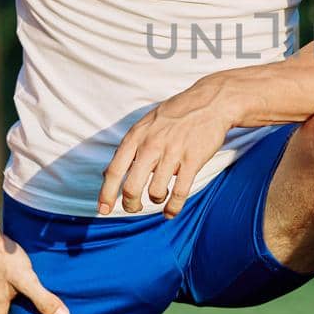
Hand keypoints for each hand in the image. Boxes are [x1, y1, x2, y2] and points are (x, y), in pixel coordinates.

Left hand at [98, 78, 234, 216]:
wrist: (210, 101)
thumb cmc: (175, 114)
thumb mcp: (145, 124)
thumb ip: (129, 148)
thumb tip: (106, 173)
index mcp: (136, 137)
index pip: (114, 171)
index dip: (106, 194)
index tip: (103, 210)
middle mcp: (151, 146)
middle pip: (131, 188)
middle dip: (131, 204)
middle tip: (135, 207)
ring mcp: (173, 153)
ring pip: (155, 192)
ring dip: (156, 200)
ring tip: (160, 196)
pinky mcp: (193, 160)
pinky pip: (179, 192)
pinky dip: (173, 207)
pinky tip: (171, 211)